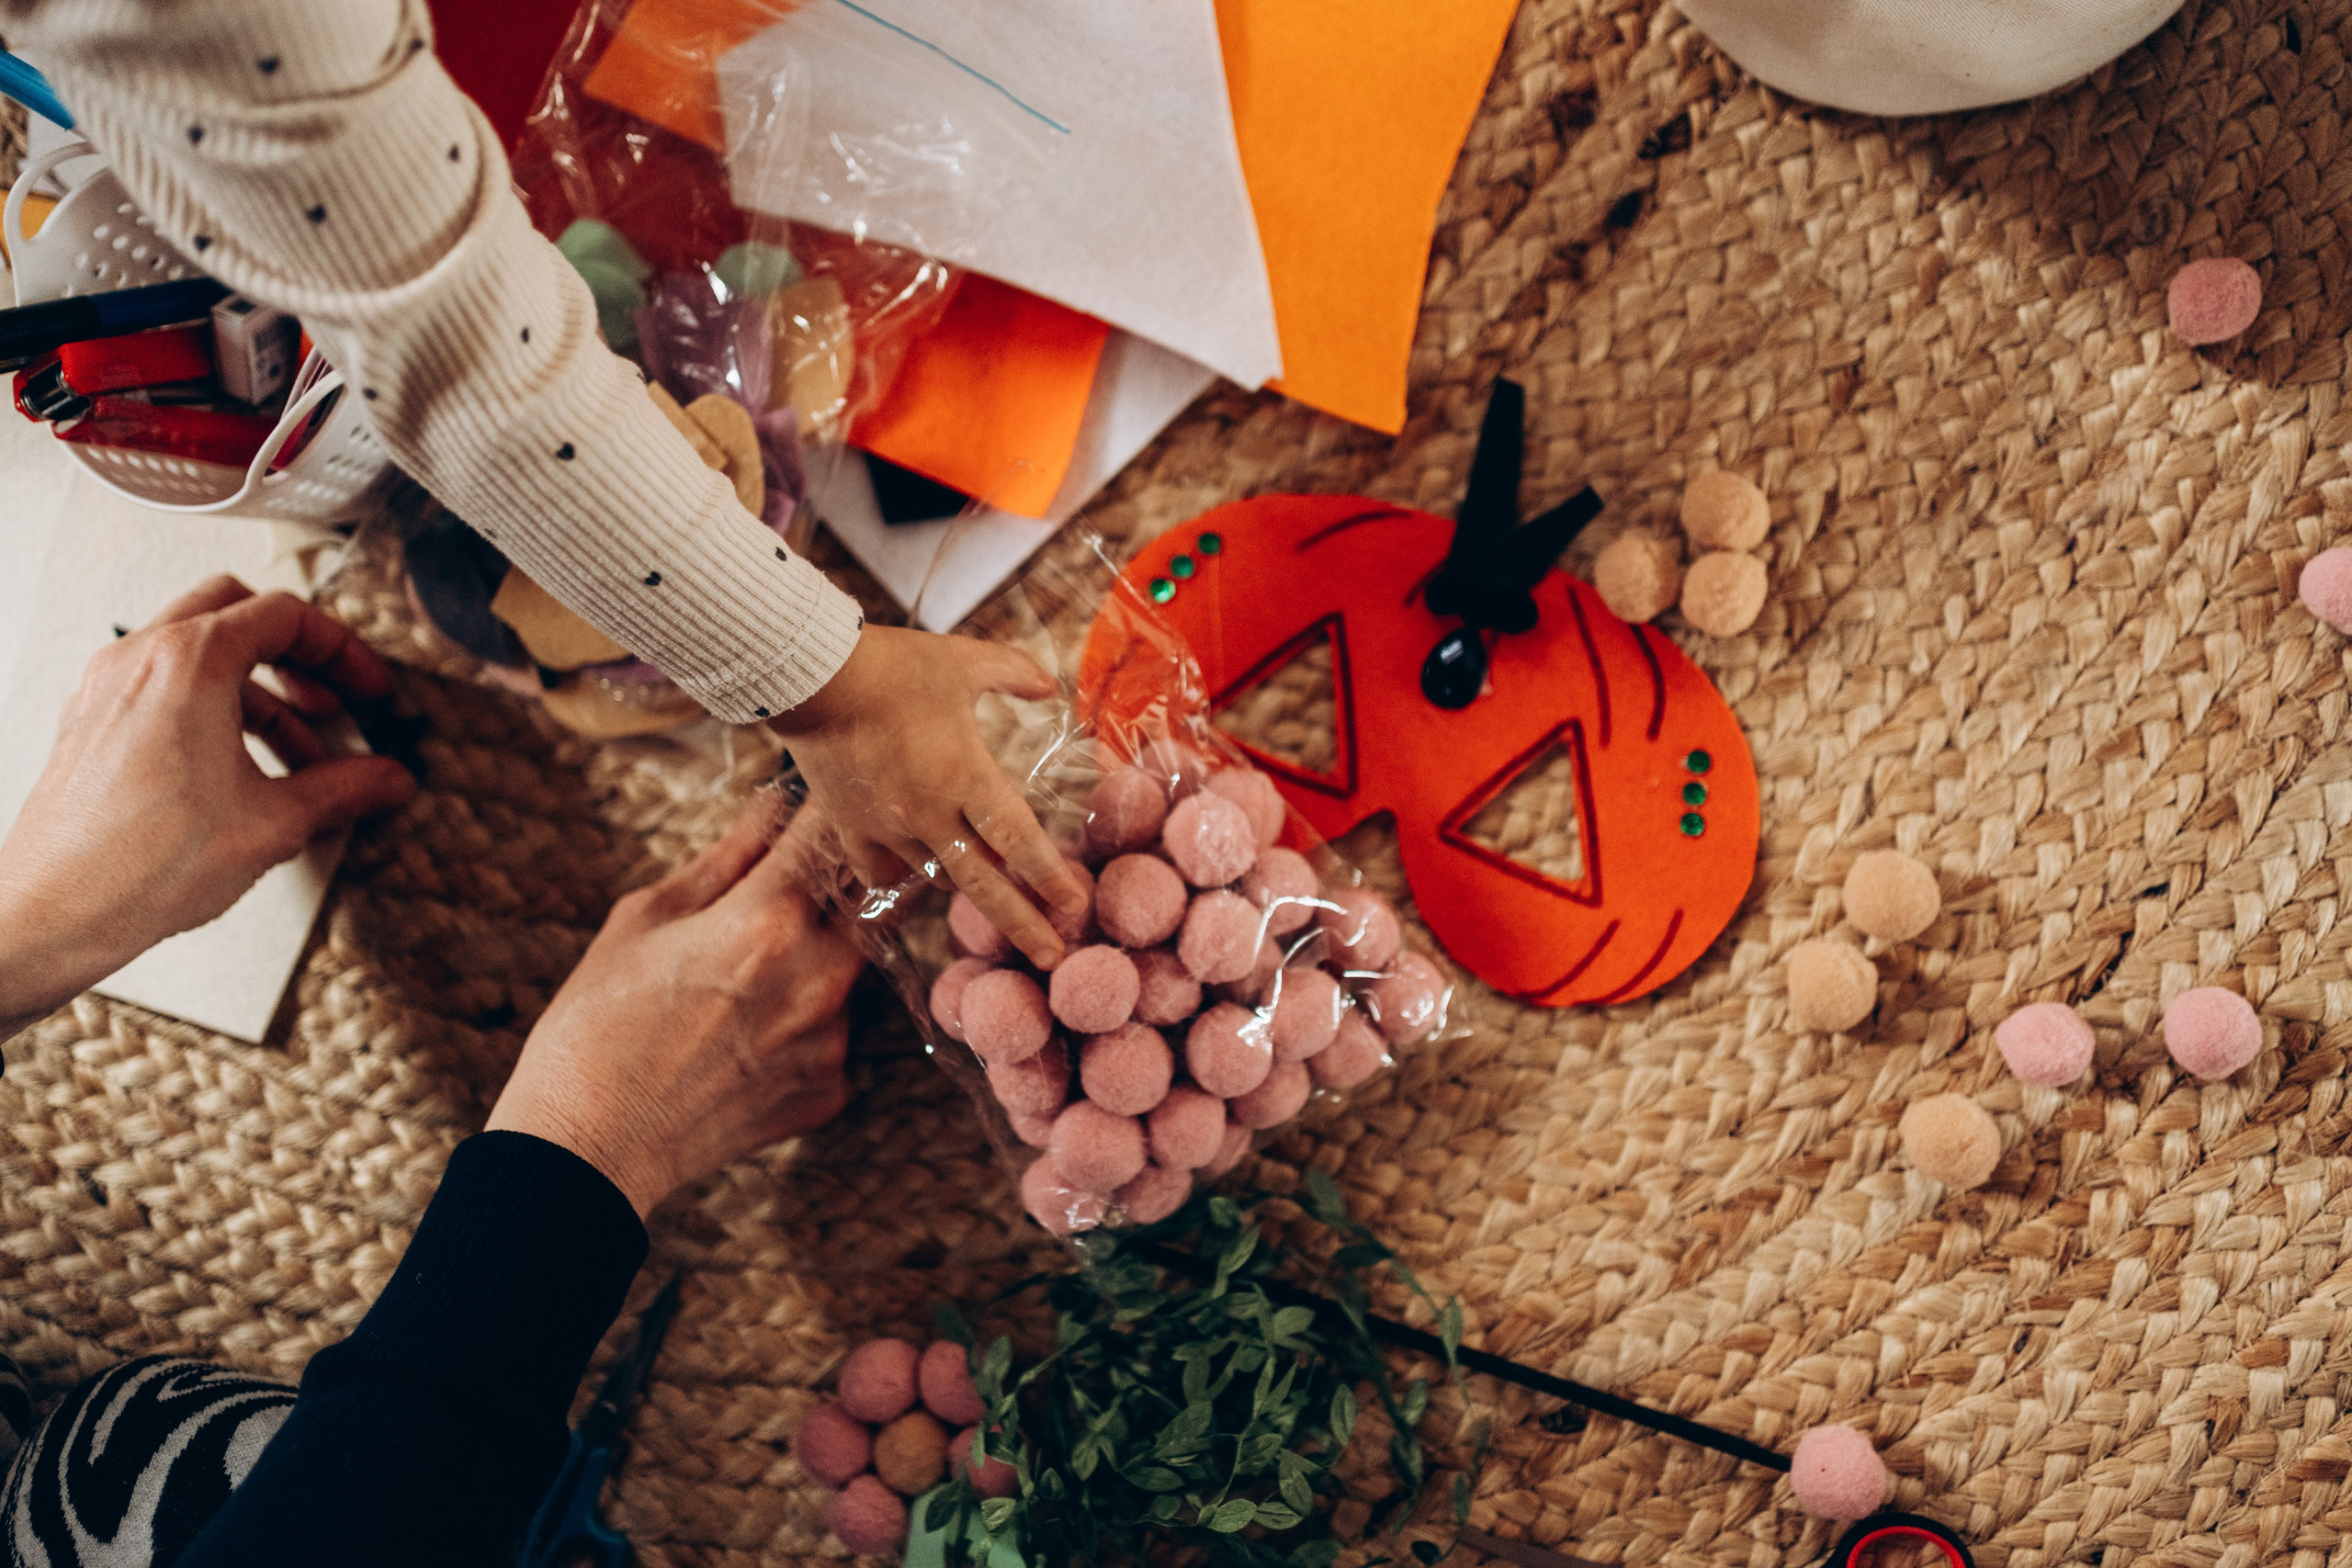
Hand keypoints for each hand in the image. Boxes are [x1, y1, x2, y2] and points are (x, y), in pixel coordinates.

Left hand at [0, 577, 416, 1035]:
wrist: (57, 910)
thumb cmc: (140, 863)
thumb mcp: (274, 822)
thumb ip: (344, 789)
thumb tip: (385, 779)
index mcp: (190, 662)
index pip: (284, 616)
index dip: (343, 650)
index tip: (366, 687)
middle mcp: (140, 660)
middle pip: (235, 612)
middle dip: (295, 653)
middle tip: (332, 696)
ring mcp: (107, 688)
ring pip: (197, 652)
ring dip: (257, 688)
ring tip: (298, 751)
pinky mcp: (90, 723)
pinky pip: (162, 688)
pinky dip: (211, 707)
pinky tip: (240, 768)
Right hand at [486, 794, 864, 1216]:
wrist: (587, 1148)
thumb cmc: (595, 1026)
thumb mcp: (644, 919)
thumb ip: (725, 858)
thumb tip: (773, 807)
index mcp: (767, 919)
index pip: (828, 831)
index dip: (823, 811)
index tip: (818, 806)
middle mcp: (817, 976)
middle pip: (867, 903)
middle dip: (837, 892)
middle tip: (780, 904)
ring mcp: (830, 1040)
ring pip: (851, 973)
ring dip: (816, 964)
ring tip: (740, 990)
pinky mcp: (830, 1089)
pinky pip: (834, 1037)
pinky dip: (802, 1030)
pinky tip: (743, 1043)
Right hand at [771, 623, 1085, 968]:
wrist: (813, 676)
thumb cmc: (894, 665)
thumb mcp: (964, 660)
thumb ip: (1014, 672)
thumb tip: (1049, 684)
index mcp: (965, 776)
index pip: (1018, 839)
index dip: (1048, 875)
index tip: (1076, 906)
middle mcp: (928, 814)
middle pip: (983, 883)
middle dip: (1021, 924)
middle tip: (1052, 957)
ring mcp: (886, 826)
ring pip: (935, 876)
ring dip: (966, 888)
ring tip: (991, 903)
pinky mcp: (849, 826)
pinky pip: (880, 870)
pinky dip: (900, 875)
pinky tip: (913, 872)